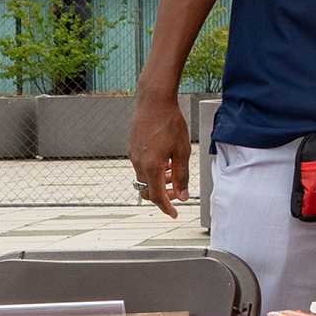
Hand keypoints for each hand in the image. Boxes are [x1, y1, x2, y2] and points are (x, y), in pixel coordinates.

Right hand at [128, 93, 191, 217]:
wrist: (154, 101)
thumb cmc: (170, 123)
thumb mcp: (182, 151)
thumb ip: (182, 175)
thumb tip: (183, 195)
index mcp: (151, 166)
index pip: (156, 196)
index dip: (166, 207)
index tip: (174, 213)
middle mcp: (138, 162)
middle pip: (147, 190)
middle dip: (162, 195)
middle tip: (176, 192)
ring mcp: (133, 155)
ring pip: (144, 177)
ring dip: (158, 181)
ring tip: (173, 172)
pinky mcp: (132, 147)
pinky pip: (141, 166)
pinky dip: (153, 169)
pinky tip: (165, 160)